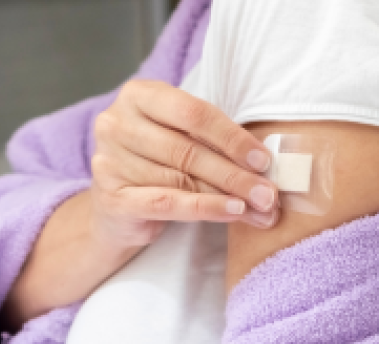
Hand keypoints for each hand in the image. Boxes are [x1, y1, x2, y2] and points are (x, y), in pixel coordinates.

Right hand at [90, 79, 279, 248]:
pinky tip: (232, 212)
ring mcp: (109, 161)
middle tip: (269, 193)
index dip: (232, 137)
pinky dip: (205, 208)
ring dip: (227, 196)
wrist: (115, 208)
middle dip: (235, 173)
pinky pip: (168, 203)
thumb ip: (212, 142)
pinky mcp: (112, 198)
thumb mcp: (180, 139)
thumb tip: (265, 166)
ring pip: (182, 179)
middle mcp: (116, 124)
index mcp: (137, 96)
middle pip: (188, 149)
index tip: (263, 160)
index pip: (193, 112)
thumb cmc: (155, 164)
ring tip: (259, 209)